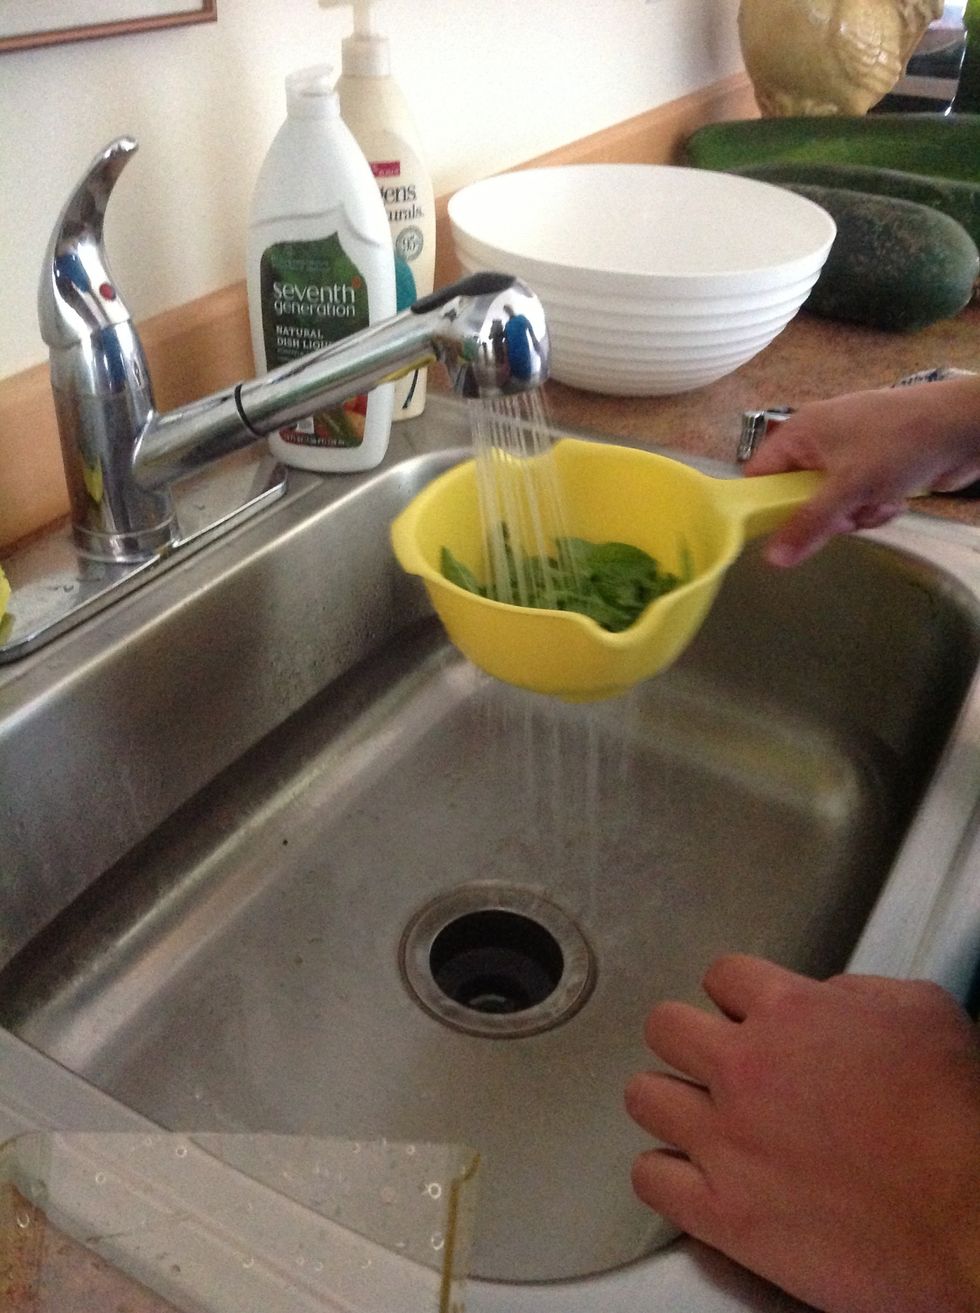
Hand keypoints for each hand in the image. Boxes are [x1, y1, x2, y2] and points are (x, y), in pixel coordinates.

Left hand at [625, 955, 979, 1312]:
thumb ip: (854, 993)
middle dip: (689, 1040)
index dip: (736, 996)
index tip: (746, 1016)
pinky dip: (664, 1177)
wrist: (972, 1219)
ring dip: (669, 1103)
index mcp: (790, 1012)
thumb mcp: (919, 1012)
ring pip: (645, 1097)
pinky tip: (689, 1178)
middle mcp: (745, 1068)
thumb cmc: (960, 1121)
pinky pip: (649, 1180)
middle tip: (714, 1064)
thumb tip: (826, 1000)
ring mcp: (726, 1141)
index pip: (722, 975)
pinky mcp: (723, 1213)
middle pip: (666, 1027)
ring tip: (697, 1118)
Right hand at [744, 376, 979, 566]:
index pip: (760, 474)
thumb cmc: (899, 444)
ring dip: (854, 515)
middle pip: (797, 495)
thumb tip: (772, 560)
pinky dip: (874, 507)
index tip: (772, 533)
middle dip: (823, 515)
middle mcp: (820, 441)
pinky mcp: (876, 466)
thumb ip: (808, 525)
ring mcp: (850, 453)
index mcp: (801, 432)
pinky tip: (896, 501)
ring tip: (877, 504)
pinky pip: (858, 500)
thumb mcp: (848, 488)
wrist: (964, 426)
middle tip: (842, 518)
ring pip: (831, 504)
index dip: (762, 504)